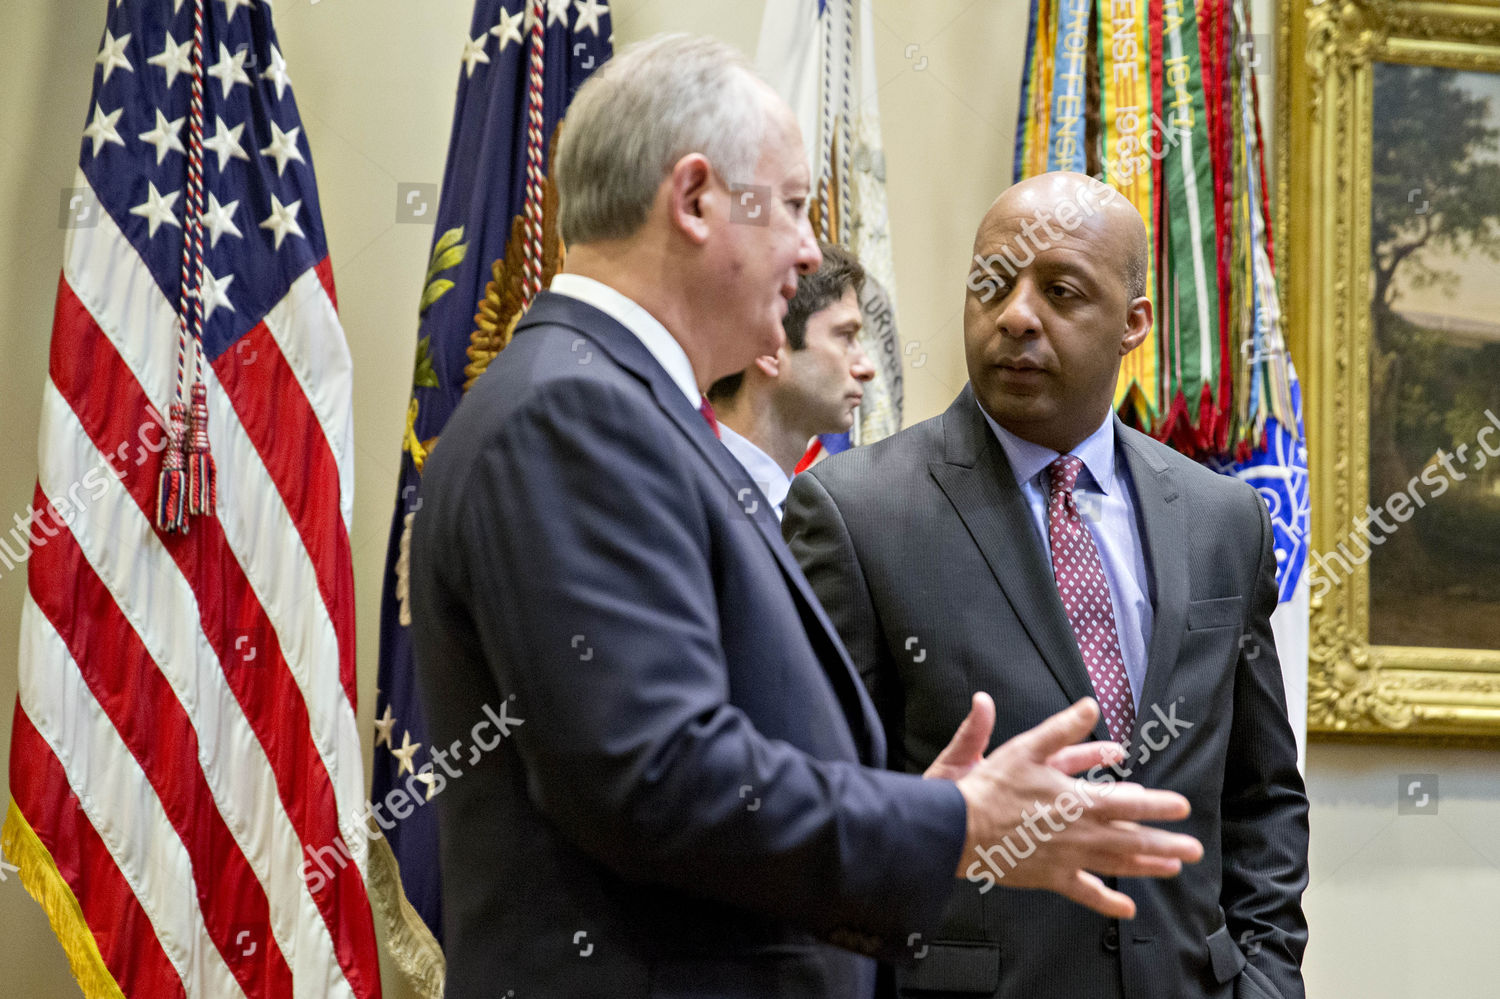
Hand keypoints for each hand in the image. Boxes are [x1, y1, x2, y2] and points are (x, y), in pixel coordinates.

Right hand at [949, 696, 1202, 918]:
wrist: (961, 826)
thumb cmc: (991, 786)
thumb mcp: (1026, 747)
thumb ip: (1062, 728)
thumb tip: (1090, 705)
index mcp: (1076, 800)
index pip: (1127, 802)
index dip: (1157, 805)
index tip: (1182, 807)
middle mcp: (1080, 833)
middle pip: (1131, 839)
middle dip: (1166, 843)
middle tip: (1195, 849)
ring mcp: (1068, 858)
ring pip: (1116, 865)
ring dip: (1148, 867)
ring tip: (1172, 868)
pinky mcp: (1051, 877)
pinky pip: (1085, 893)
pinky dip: (1108, 902)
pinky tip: (1127, 909)